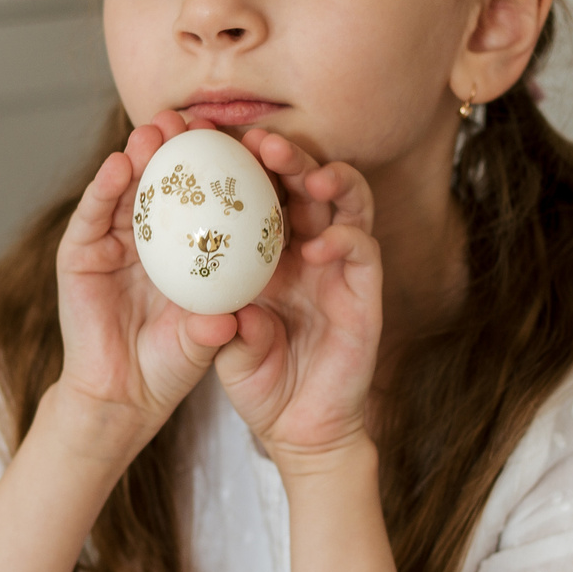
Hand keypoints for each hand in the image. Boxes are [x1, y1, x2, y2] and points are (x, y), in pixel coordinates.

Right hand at [50, 108, 240, 451]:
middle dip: (181, 145)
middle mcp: (152, 234)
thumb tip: (232, 319)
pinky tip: (116, 166)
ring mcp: (113, 239)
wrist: (121, 396)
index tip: (248, 144)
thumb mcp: (204, 341)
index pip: (209, 198)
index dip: (226, 169)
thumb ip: (216, 327)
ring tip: (155, 129)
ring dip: (140, 153)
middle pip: (169, 179)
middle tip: (196, 119)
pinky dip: (103, 188)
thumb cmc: (170, 364)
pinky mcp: (79, 250)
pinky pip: (93, 213)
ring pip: (129, 185)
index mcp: (188, 245)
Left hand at [212, 130, 383, 468]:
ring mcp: (341, 266)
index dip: (239, 163)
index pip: (259, 191)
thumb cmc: (260, 379)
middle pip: (304, 182)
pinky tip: (317, 245)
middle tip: (260, 141)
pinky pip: (363, 251)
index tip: (208, 142)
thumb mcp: (222, 340)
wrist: (299, 430)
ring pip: (347, 201)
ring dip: (328, 179)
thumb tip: (207, 294)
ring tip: (303, 174)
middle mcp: (308, 248)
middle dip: (286, 154)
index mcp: (270, 250)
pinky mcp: (365, 292)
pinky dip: (345, 239)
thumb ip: (215, 311)